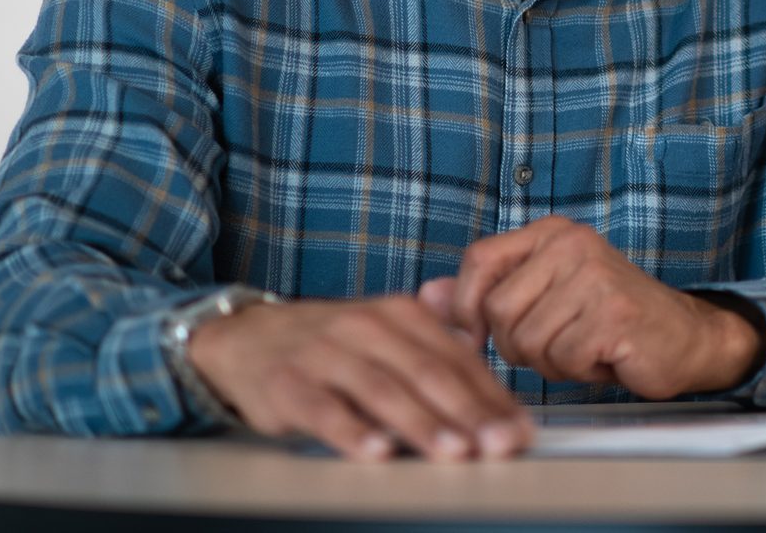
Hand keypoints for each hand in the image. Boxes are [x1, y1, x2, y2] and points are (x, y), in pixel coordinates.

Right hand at [188, 295, 531, 461]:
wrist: (247, 337)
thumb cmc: (331, 344)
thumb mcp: (387, 335)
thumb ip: (438, 356)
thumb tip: (495, 394)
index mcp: (401, 314)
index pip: (457, 359)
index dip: (492, 396)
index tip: (518, 428)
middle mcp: (367, 327)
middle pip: (428, 373)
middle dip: (470, 413)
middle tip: (499, 444)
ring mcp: (327, 353)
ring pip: (384, 391)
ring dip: (423, 424)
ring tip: (454, 451)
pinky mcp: (289, 383)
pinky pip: (325, 410)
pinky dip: (354, 432)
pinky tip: (378, 451)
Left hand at [422, 216, 765, 398]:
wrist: (685, 338)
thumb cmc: (609, 321)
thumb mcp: (543, 299)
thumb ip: (485, 295)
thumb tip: (426, 296)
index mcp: (553, 233)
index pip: (480, 260)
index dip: (466, 307)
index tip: (476, 337)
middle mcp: (573, 243)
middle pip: (497, 310)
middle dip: (518, 344)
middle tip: (560, 341)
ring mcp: (595, 275)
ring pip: (526, 340)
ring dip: (550, 361)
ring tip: (586, 346)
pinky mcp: (613, 312)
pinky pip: (560, 359)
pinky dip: (578, 371)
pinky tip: (605, 356)